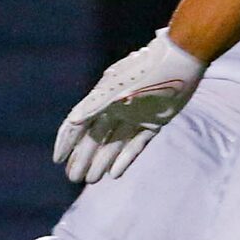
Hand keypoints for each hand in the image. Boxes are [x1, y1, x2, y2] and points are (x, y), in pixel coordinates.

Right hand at [54, 32, 204, 183]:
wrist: (181, 60)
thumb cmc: (148, 72)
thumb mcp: (120, 89)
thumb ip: (96, 105)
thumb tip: (73, 121)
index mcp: (102, 99)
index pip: (79, 124)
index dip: (67, 142)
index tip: (58, 160)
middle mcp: (116, 109)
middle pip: (95, 138)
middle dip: (83, 158)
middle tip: (74, 178)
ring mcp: (136, 116)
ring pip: (114, 143)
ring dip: (102, 161)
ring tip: (90, 180)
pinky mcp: (155, 121)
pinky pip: (137, 143)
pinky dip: (126, 158)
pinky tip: (115, 173)